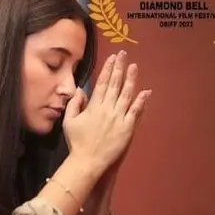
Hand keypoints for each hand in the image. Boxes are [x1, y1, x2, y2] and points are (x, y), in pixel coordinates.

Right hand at [63, 51, 151, 174]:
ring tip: (134, 66)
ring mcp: (119, 118)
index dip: (107, 69)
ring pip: (126, 95)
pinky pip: (135, 112)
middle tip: (123, 54)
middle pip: (115, 85)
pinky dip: (141, 101)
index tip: (111, 58)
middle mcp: (107, 109)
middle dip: (119, 68)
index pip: (102, 83)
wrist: (88, 161)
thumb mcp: (69, 122)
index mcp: (93, 106)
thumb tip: (80, 90)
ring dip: (131, 79)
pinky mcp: (127, 128)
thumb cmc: (77, 142)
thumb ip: (74, 104)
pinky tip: (146, 91)